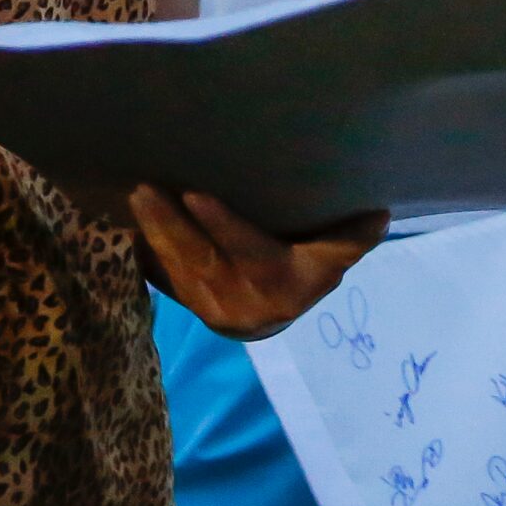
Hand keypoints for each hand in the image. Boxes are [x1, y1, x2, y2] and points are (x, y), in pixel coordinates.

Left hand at [131, 185, 387, 340]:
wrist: (270, 317)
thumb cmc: (305, 271)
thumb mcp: (332, 258)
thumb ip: (352, 239)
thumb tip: (381, 215)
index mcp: (279, 285)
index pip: (247, 252)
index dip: (222, 225)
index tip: (195, 194)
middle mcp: (239, 303)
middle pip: (200, 261)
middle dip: (169, 225)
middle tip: (144, 189)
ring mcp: (207, 308)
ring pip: (175, 271)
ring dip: (151, 234)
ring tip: (134, 197)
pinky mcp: (183, 305)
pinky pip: (160, 280)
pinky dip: (143, 253)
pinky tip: (125, 226)